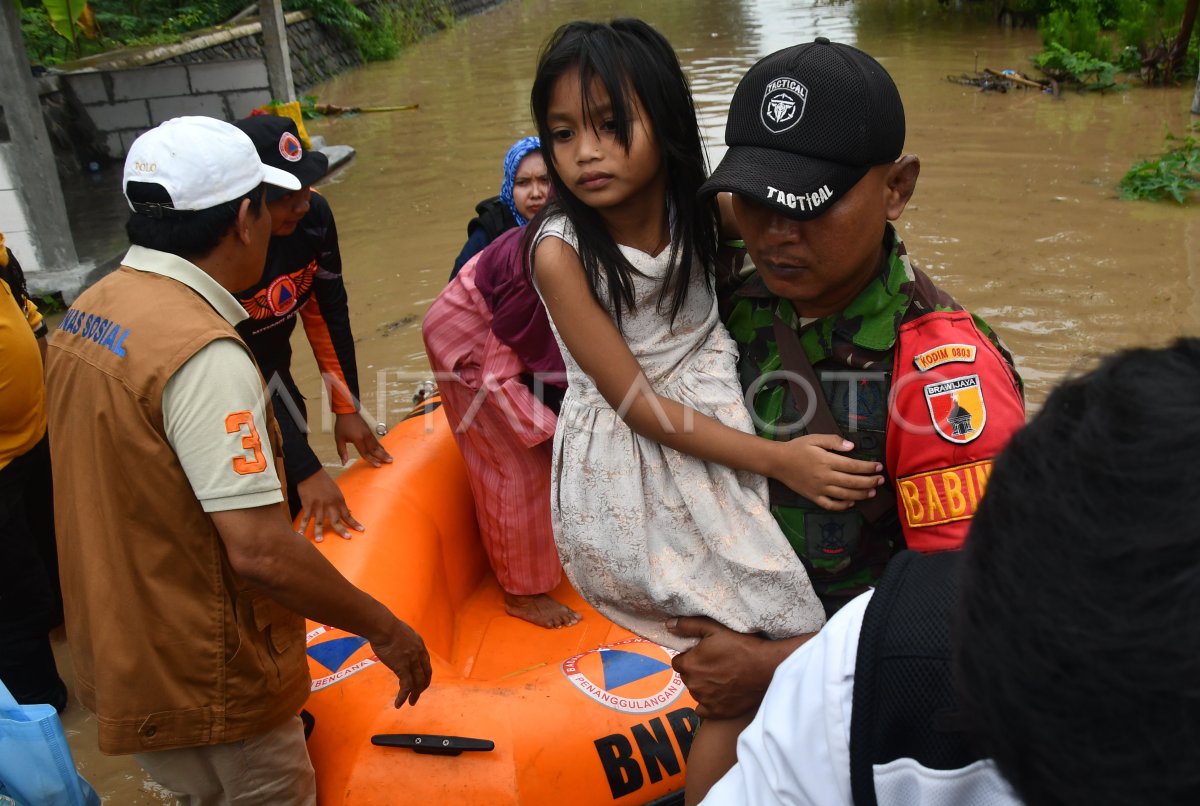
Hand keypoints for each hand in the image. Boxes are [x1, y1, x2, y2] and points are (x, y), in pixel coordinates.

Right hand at [296, 469, 363, 540]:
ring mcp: (319, 506)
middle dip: (342, 530)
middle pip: (336, 521)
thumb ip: (340, 503)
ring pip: (320, 522)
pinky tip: (300, 534)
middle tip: (347, 538)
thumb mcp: (336, 492)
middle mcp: (330, 505)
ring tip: (320, 541)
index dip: (354, 523)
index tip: (361, 530)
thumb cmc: (324, 482)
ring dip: (319, 532)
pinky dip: (302, 527)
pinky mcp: (308, 505)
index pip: (348, 515)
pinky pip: (306, 518)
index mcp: (338, 501)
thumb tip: (347, 512)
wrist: (311, 473)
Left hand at [335, 412, 392, 466]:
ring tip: (390, 457)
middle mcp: (365, 436)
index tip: (378, 466)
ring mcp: (369, 433)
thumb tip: (343, 463)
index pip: (366, 452)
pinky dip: (381, 446)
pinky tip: (383, 449)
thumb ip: (342, 452)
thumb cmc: (342, 425)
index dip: (372, 460)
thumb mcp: (339, 439)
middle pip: (375, 449)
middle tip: (390, 461)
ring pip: (377, 445)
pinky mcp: (370, 431)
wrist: (347, 412)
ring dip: (384, 452)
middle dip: (383, 456)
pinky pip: (376, 440)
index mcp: (358, 439)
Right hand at [369, 617, 432, 707]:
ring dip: (415, 695)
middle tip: (417, 695)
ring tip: (411, 703)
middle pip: (425, 675)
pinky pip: (406, 687)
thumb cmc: (386, 626)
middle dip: (422, 687)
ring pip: (418, 683)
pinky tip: (398, 704)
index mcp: (419, 645)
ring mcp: (412, 661)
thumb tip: (396, 643)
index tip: (420, 682)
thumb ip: (403, 641)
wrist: (383, 626)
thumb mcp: (401, 632)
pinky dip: (403, 697)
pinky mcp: (402, 668)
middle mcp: (419, 654)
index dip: (424, 675)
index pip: (426, 664)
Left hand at [667, 616, 813, 718]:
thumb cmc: (740, 645)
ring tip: (722, 677)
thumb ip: (688, 626)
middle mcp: (693, 685)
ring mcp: (705, 701)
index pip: (678, 662)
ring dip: (703, 685)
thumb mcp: (714, 628)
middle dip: (696, 670)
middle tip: (715, 663)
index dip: (689, 657)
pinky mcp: (717, 712)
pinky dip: (708, 703)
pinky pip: (703, 710)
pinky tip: (719, 694)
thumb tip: (668, 626)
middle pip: (687, 677)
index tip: (704, 654)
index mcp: (689, 665)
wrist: (766, 668)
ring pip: (696, 692)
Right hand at [773, 434, 883, 510]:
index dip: (868, 467)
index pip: (853, 466)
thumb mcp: (814, 438)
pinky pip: (830, 505)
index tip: (879, 467)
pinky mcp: (813, 497)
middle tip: (881, 480)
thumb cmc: (797, 448)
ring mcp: (819, 489)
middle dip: (869, 482)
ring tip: (872, 492)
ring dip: (861, 494)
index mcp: (826, 461)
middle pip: (852, 482)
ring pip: (845, 495)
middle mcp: (825, 477)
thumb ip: (833, 441)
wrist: (778, 462)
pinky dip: (842, 506)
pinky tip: (851, 503)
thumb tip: (852, 446)